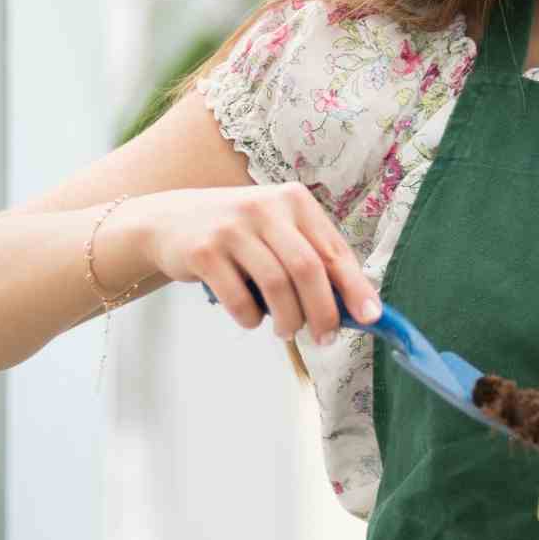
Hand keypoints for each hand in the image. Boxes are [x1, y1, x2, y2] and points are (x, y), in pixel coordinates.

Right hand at [130, 182, 381, 344]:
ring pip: (276, 285)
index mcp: (294, 201)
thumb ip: (314, 260)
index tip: (371, 317)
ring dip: (289, 319)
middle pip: (308, 269)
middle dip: (324, 312)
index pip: (334, 250)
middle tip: (327, 338)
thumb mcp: (279, 232)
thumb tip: (357, 308)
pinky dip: (251, 317)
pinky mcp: (203, 250)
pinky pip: (238, 297)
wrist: (168, 221)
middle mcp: (265, 207)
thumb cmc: (239, 234)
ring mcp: (231, 226)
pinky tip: (252, 319)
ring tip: (288, 331)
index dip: (355, 288)